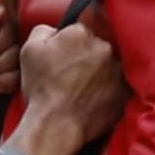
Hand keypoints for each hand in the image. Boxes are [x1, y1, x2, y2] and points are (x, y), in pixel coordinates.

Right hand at [9, 23, 129, 154]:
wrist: (55, 125)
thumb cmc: (41, 89)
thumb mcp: (29, 50)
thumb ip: (44, 30)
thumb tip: (57, 30)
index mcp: (80, 33)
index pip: (79, 31)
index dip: (69, 46)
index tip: (64, 60)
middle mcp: (104, 47)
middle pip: (97, 46)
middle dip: (87, 57)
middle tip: (73, 76)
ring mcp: (118, 70)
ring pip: (110, 65)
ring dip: (100, 72)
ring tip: (84, 89)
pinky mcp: (125, 91)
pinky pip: (119, 85)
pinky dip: (109, 89)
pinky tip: (95, 98)